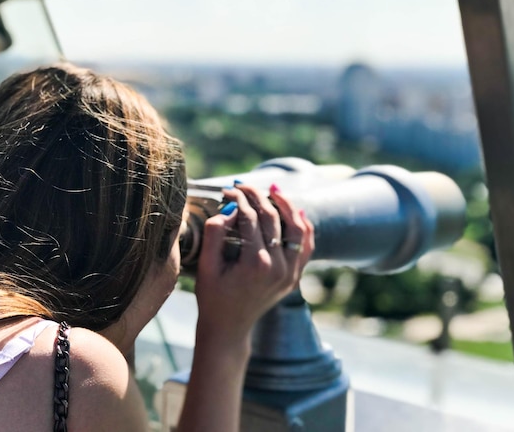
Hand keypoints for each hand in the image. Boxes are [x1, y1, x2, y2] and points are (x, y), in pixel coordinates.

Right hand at [194, 183, 313, 348]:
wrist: (229, 327)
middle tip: (244, 185)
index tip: (228, 189)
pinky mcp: (294, 277)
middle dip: (257, 196)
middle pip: (272, 218)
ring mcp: (290, 273)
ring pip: (296, 229)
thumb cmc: (213, 297)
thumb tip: (229, 208)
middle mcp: (278, 267)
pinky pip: (306, 246)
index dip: (239, 199)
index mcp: (255, 263)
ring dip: (286, 205)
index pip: (250, 218)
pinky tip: (296, 211)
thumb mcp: (206, 265)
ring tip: (273, 188)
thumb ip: (215, 233)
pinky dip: (304, 227)